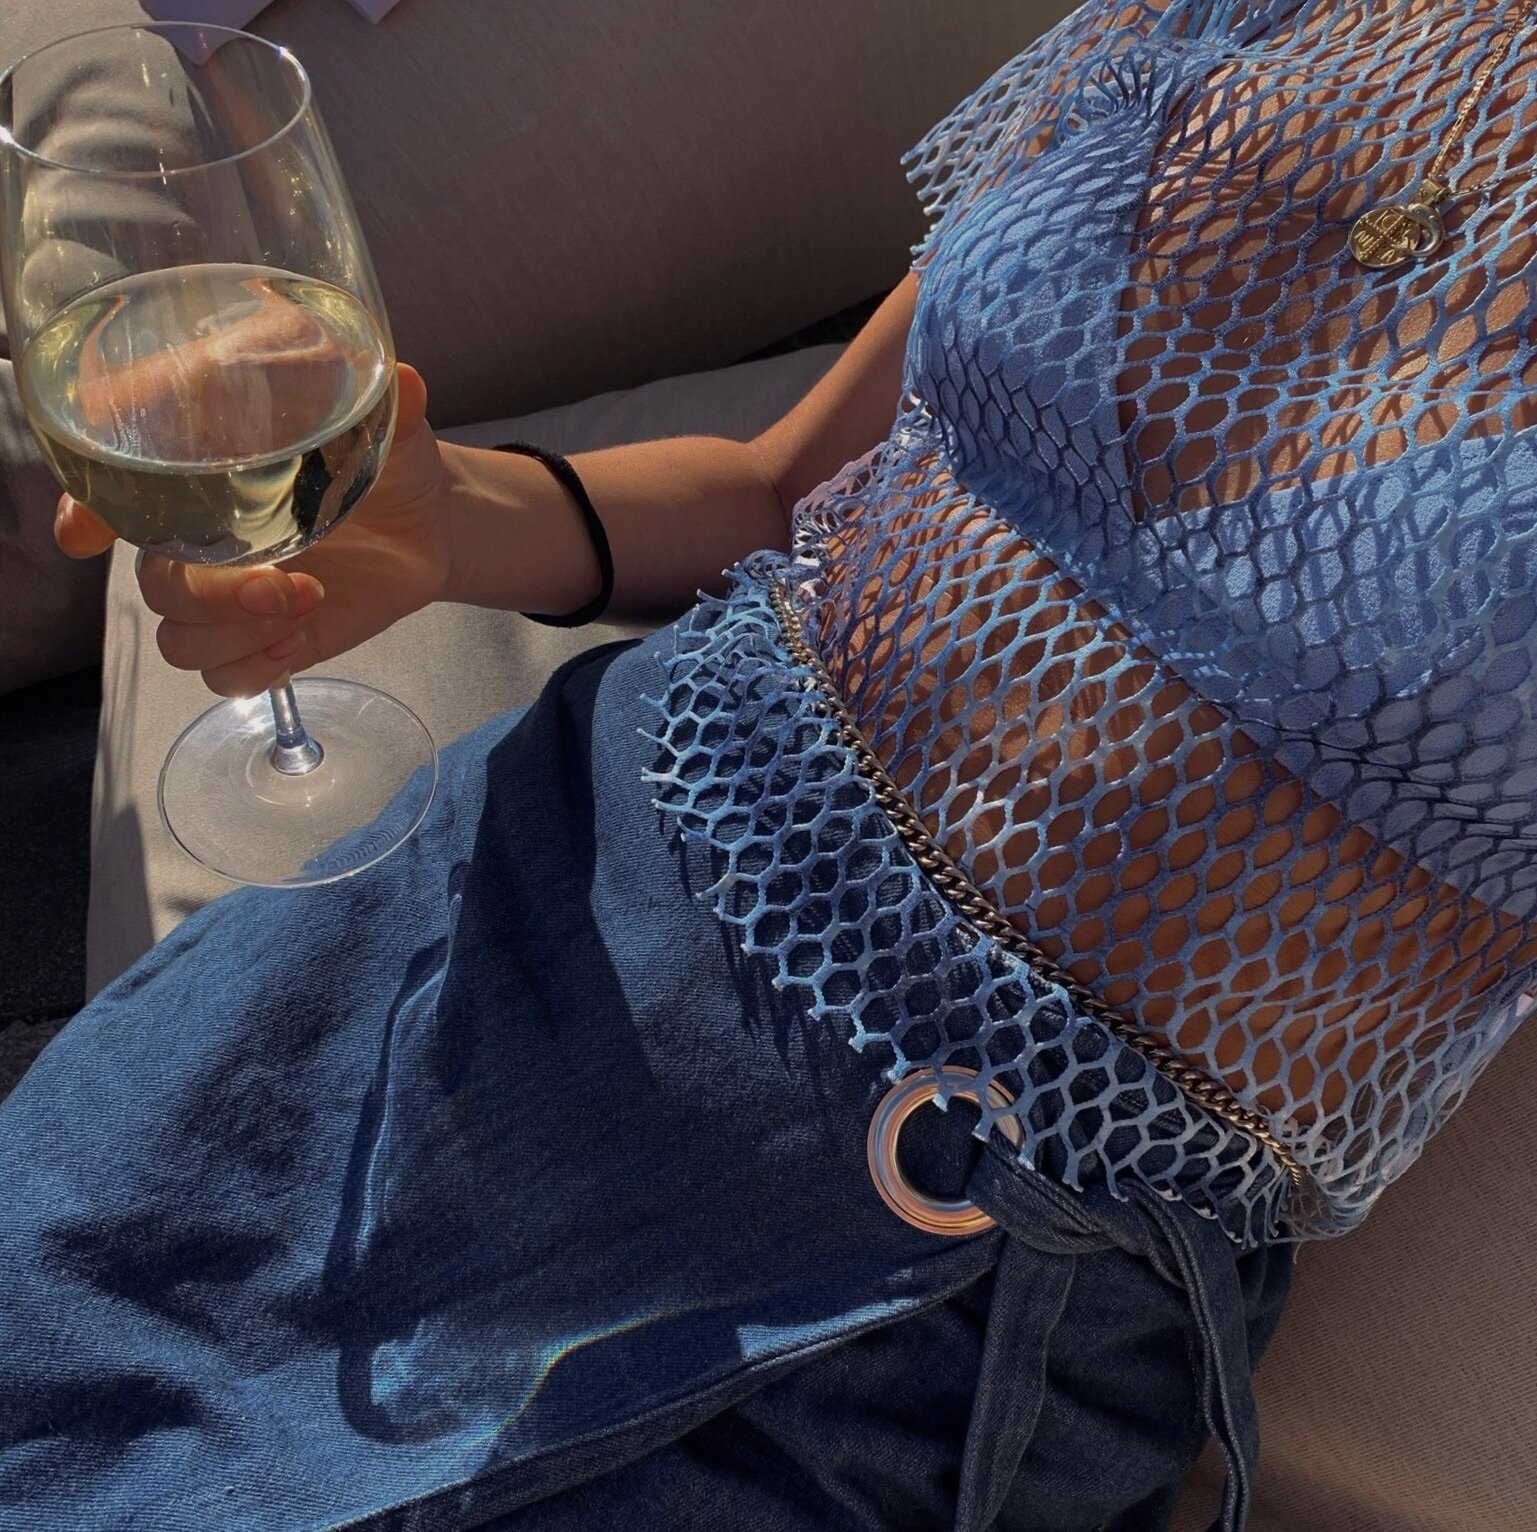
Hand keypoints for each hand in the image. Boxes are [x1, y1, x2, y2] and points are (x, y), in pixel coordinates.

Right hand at [55, 363, 451, 696]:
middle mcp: (201, 537)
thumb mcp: (386, 423)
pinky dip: (252, 669)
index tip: (90, 534)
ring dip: (235, 635)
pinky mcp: (262, 637)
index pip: (113, 492)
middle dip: (210, 595)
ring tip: (307, 605)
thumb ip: (386, 405)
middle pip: (155, 583)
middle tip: (283, 583)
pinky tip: (298, 642)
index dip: (88, 512)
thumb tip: (405, 385)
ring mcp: (229, 594)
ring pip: (178, 637)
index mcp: (203, 474)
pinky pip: (220, 677)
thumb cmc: (385, 459)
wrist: (430, 522)